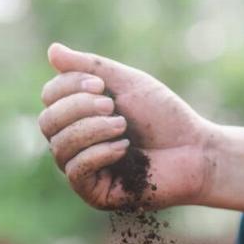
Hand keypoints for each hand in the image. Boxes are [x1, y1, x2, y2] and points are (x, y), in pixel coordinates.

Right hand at [38, 43, 214, 209]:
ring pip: (59, 147)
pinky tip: (124, 148)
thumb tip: (51, 51)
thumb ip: (89, 67)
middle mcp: (74, 143)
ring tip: (123, 127)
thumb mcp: (126, 83)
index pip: (49, 98)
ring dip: (92, 130)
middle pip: (47, 122)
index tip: (101, 85)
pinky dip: (98, 153)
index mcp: (78, 115)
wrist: (195, 150)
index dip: (68, 87)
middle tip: (112, 106)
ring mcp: (82, 170)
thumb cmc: (163, 117)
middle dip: (78, 109)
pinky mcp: (93, 193)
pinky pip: (76, 171)